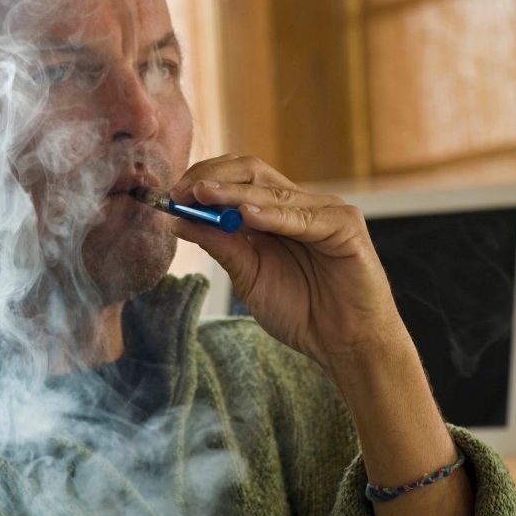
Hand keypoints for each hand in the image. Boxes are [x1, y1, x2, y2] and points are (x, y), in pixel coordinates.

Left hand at [169, 155, 413, 380]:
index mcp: (274, 213)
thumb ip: (220, 246)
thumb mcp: (248, 276)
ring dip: (234, 193)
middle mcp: (298, 204)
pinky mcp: (346, 226)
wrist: (344, 344)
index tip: (169, 197)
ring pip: (273, 191)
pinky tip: (246, 215)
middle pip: (252, 171)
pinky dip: (274, 214)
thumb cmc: (301, 312)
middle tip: (180, 193)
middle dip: (211, 179)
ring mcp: (324, 210)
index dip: (202, 181)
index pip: (235, 178)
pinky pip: (305, 216)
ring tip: (202, 195)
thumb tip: (179, 220)